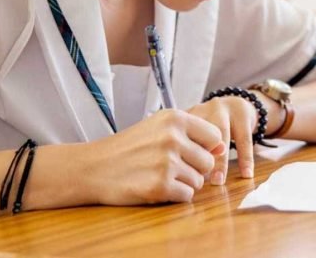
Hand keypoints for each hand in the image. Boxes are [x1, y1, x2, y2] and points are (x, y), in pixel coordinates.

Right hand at [84, 109, 225, 204]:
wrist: (94, 167)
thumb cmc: (129, 147)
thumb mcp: (159, 127)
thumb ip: (192, 133)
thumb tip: (222, 148)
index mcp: (175, 119)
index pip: (215, 136)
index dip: (204, 148)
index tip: (186, 151)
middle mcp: (173, 138)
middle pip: (208, 162)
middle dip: (194, 169)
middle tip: (168, 167)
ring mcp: (167, 163)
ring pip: (199, 181)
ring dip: (183, 183)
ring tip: (159, 175)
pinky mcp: (160, 186)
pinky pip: (186, 196)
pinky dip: (174, 196)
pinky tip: (156, 187)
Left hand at [188, 95, 269, 183]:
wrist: (237, 104)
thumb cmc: (211, 126)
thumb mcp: (194, 130)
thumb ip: (186, 147)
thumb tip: (179, 180)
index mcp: (189, 114)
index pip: (181, 136)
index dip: (181, 156)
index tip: (182, 178)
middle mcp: (205, 109)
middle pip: (199, 134)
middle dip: (198, 158)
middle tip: (197, 181)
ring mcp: (225, 110)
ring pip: (222, 136)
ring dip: (220, 161)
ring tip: (218, 181)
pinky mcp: (243, 114)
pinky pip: (245, 139)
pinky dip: (245, 158)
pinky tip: (246, 173)